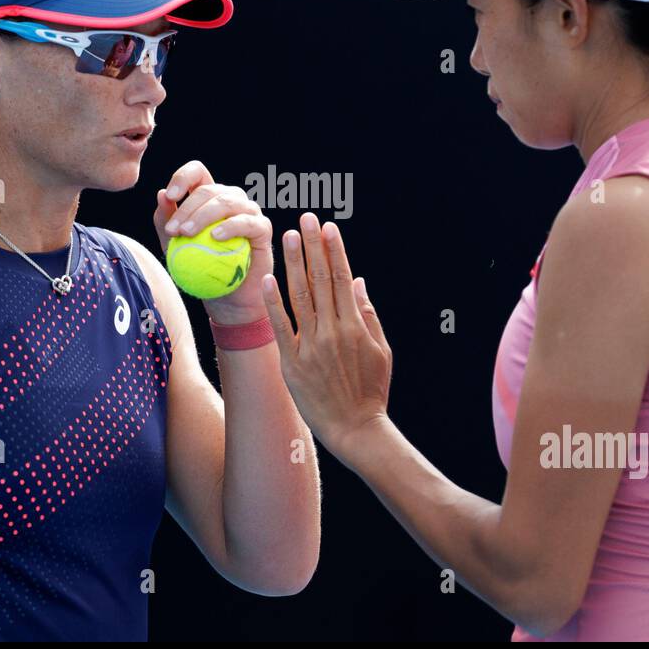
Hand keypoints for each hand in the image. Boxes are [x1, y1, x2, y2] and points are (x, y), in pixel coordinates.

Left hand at [154, 160, 274, 323]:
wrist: (227, 298)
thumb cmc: (200, 270)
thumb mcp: (174, 247)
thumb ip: (165, 221)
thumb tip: (161, 194)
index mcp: (209, 197)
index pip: (198, 172)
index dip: (183, 177)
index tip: (170, 196)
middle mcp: (231, 199)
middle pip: (209, 190)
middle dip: (187, 208)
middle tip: (173, 230)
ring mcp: (248, 211)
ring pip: (227, 201)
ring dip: (203, 216)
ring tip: (187, 234)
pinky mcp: (262, 228)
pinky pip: (247, 222)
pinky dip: (230, 227)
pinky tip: (215, 237)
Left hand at [261, 212, 392, 460]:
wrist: (356, 428)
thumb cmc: (371, 390)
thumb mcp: (381, 350)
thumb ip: (368, 314)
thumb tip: (357, 280)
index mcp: (355, 325)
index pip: (341, 278)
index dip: (334, 250)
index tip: (327, 227)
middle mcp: (332, 331)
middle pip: (320, 280)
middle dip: (312, 246)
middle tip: (304, 219)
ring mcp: (311, 346)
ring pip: (301, 296)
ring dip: (294, 264)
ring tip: (287, 237)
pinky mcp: (293, 363)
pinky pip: (281, 327)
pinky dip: (274, 303)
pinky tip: (268, 279)